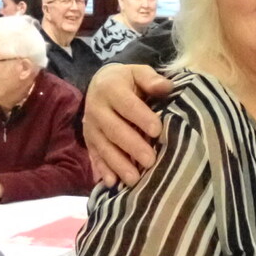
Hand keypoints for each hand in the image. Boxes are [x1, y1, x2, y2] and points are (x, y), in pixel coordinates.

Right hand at [83, 64, 172, 186]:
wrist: (100, 83)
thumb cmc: (128, 80)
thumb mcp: (138, 72)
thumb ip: (151, 79)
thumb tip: (167, 86)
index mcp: (110, 88)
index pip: (127, 105)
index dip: (141, 117)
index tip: (157, 130)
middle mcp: (96, 109)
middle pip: (114, 130)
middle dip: (132, 146)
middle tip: (150, 161)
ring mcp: (90, 127)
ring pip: (104, 147)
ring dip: (118, 164)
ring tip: (134, 179)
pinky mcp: (88, 140)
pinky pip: (94, 156)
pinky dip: (102, 170)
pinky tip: (112, 183)